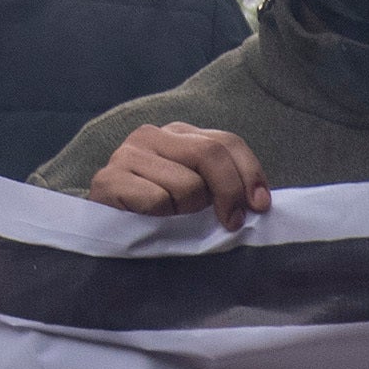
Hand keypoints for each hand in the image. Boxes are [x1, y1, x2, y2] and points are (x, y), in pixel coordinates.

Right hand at [87, 118, 272, 228]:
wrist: (107, 234)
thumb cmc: (162, 217)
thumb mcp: (200, 195)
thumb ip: (223, 184)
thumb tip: (259, 201)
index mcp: (178, 134)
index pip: (226, 142)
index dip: (250, 173)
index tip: (261, 206)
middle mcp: (151, 135)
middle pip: (210, 155)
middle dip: (228, 193)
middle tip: (229, 223)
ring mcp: (126, 154)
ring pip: (187, 184)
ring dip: (188, 211)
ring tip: (172, 218)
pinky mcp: (108, 180)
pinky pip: (158, 200)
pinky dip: (162, 218)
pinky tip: (148, 219)